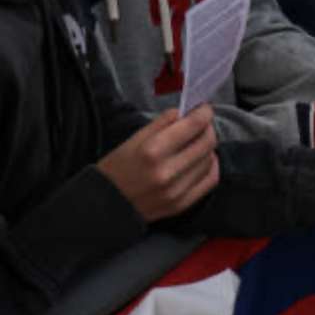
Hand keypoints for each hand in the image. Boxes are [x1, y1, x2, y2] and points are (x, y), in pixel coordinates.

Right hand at [96, 106, 219, 222]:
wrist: (104, 205)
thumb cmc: (117, 168)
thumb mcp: (134, 139)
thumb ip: (164, 122)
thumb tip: (189, 110)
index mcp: (152, 151)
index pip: (194, 125)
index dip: (204, 112)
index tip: (204, 108)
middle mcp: (166, 172)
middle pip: (207, 142)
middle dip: (207, 128)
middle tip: (202, 124)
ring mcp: (175, 191)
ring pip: (210, 159)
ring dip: (207, 147)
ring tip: (196, 142)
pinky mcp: (180, 204)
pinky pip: (211, 180)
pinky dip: (210, 165)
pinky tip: (201, 160)